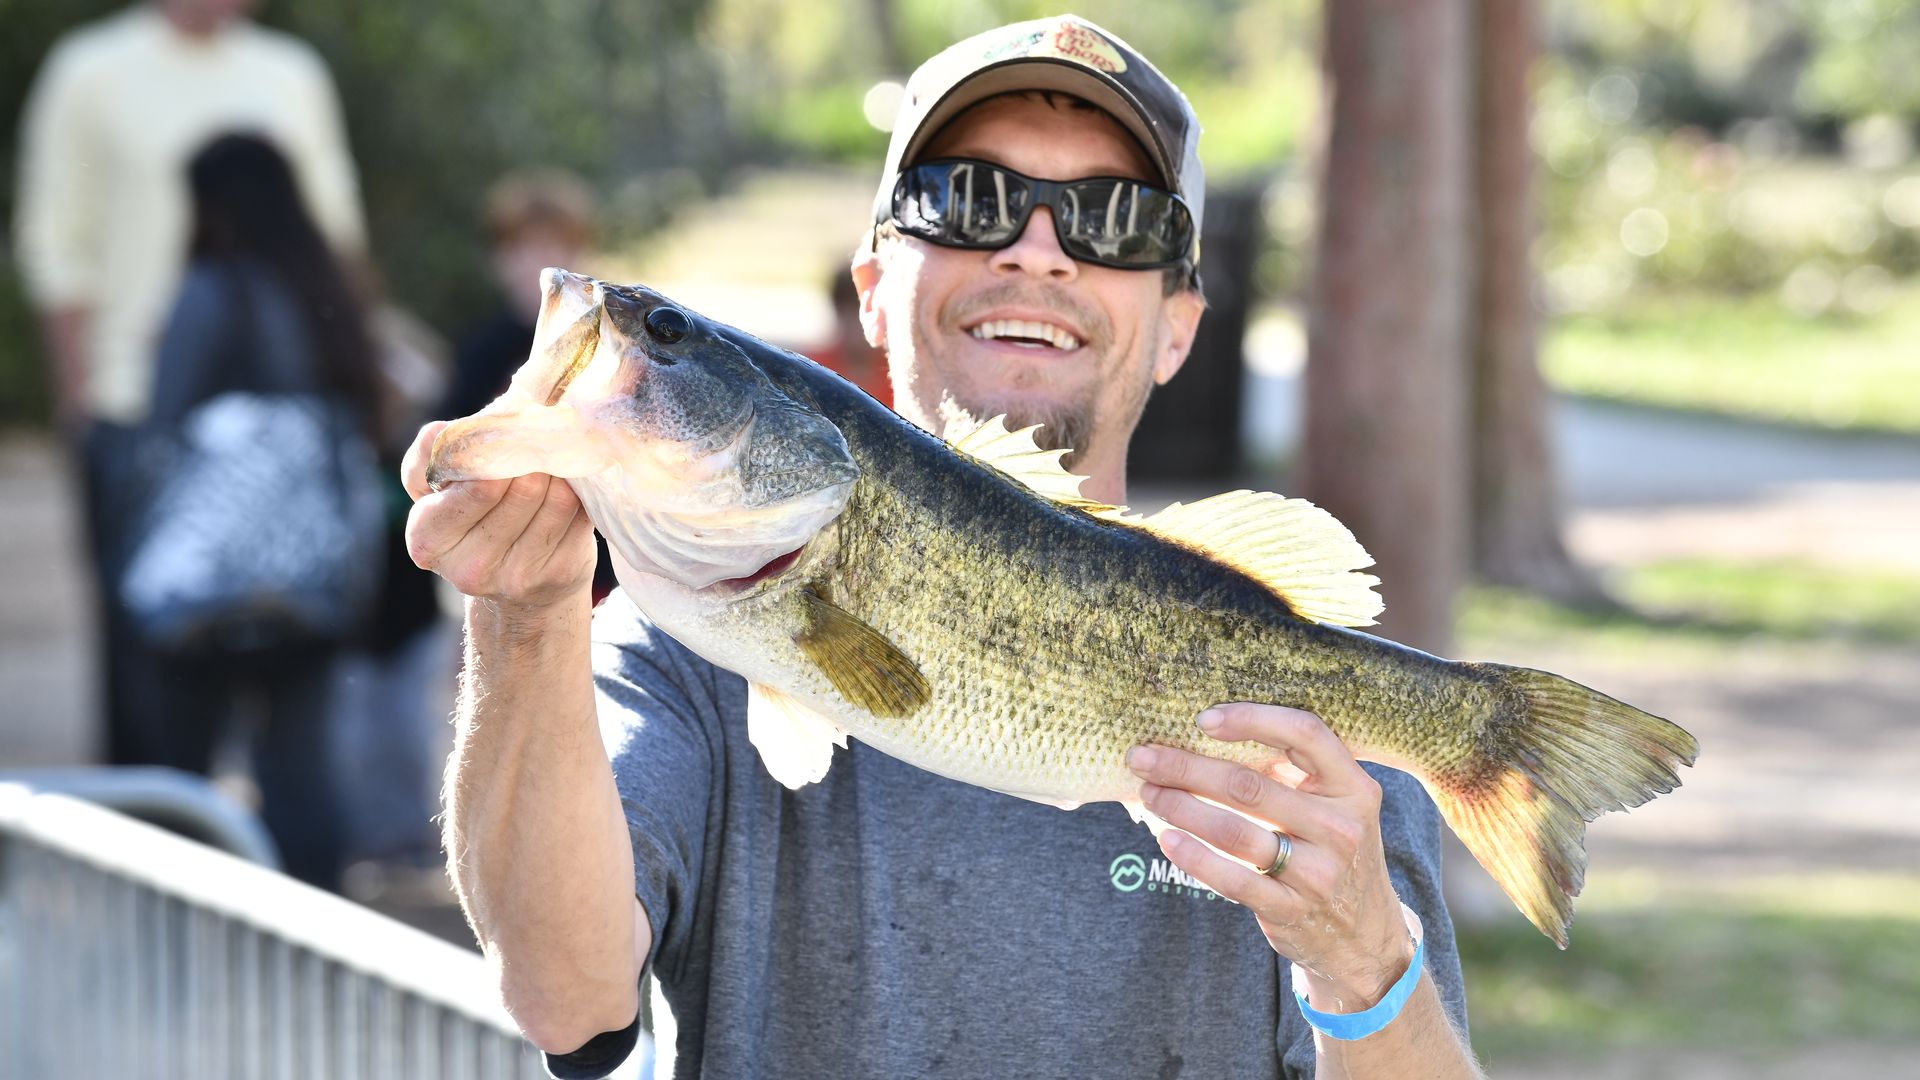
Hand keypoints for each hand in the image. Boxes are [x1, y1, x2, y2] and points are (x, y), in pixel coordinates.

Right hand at [400, 420, 596, 611]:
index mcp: (429, 538)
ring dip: (559, 473)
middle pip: (525, 488)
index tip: (507, 441)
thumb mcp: (432, 484)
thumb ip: (429, 453)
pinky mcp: (558, 575)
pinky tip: (564, 493)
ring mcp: (517, 577)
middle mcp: (470, 567)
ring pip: (558, 500)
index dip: (500, 455)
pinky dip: (577, 494)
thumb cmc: (466, 512)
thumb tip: (451, 433)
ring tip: (548, 469)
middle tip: (534, 449)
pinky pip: (579, 515)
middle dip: (534, 460)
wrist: (507, 577)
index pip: (478, 486)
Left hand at [1127, 703, 1414, 1010]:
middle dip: (1186, 767)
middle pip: (1250, 785)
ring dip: (1181, 807)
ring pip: (1233, 831)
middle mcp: (1340, 826)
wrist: (1363, 933)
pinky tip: (1167, 838)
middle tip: (1144, 757)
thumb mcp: (1335, 806)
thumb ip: (1295, 771)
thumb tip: (1211, 731)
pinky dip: (1194, 857)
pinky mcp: (1291, 909)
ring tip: (1149, 793)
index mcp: (1353, 787)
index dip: (1252, 719)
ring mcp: (1318, 872)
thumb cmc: (1331, 849)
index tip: (1202, 719)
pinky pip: (1232, 879)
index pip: (1305, 734)